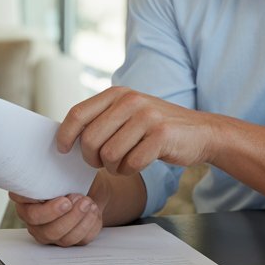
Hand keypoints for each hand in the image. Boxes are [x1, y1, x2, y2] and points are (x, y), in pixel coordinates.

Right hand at [10, 174, 110, 246]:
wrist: (91, 188)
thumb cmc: (71, 176)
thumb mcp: (63, 168)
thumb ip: (54, 172)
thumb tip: (56, 164)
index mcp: (24, 199)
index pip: (26, 208)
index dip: (46, 210)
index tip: (64, 200)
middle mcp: (33, 218)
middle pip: (44, 228)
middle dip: (66, 215)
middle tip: (79, 198)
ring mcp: (48, 232)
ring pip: (61, 237)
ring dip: (78, 219)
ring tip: (89, 203)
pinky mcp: (66, 240)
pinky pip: (77, 241)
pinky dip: (89, 225)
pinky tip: (93, 211)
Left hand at [56, 86, 219, 174]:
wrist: (202, 133)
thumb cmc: (157, 128)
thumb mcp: (129, 113)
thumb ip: (102, 118)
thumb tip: (66, 135)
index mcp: (117, 93)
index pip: (77, 114)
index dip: (65, 135)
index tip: (63, 150)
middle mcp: (130, 100)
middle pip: (90, 139)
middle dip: (92, 158)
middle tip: (103, 163)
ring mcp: (147, 116)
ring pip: (109, 155)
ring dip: (113, 167)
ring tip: (124, 163)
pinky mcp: (161, 135)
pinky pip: (131, 163)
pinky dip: (130, 171)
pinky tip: (137, 165)